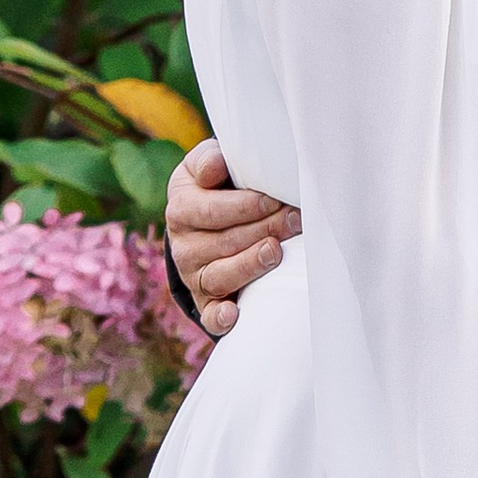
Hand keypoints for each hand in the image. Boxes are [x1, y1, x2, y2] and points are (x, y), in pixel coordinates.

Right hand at [166, 137, 298, 337]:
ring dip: (250, 265)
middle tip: (296, 221)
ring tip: (275, 252)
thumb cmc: (217, 186)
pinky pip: (209, 313)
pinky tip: (235, 313)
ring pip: (221, 275)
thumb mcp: (207, 165)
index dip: (246, 206)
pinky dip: (220, 317)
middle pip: (225, 242)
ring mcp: (193, 276)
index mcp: (182, 208)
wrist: (207, 220)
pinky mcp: (205, 301)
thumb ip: (210, 160)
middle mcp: (183, 245)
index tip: (275, 200)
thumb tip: (214, 167)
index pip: (212, 211)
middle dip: (264, 230)